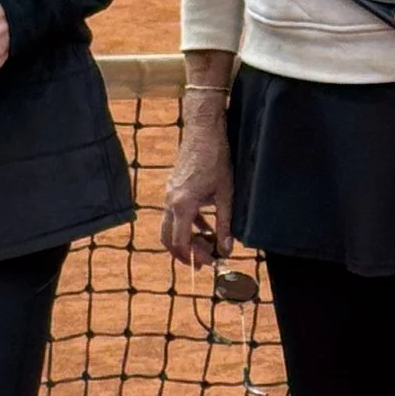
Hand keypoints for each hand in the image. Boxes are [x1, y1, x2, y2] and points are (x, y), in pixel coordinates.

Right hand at [159, 104, 233, 266]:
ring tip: (206, 247)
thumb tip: (227, 250)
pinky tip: (205, 227)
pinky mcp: (174, 187)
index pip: (181, 242)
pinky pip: (175, 213)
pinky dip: (187, 224)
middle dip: (183, 254)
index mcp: (182, 205)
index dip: (194, 256)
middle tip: (202, 263)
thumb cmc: (216, 160)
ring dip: (185, 239)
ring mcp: (170, 194)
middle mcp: (171, 201)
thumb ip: (224, 225)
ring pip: (169, 226)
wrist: (203, 131)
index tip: (210, 262)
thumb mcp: (226, 195)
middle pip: (168, 238)